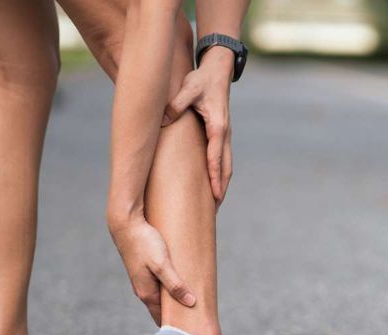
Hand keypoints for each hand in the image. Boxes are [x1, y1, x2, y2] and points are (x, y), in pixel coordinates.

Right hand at [108, 217, 195, 324]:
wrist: (126, 225)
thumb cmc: (144, 243)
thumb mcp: (162, 264)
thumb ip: (175, 284)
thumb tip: (190, 303)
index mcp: (147, 294)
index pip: (163, 319)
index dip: (177, 326)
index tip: (192, 331)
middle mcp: (144, 291)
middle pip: (164, 310)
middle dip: (179, 315)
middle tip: (198, 319)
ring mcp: (144, 281)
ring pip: (163, 297)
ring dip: (176, 301)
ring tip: (195, 304)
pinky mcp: (146, 271)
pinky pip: (162, 286)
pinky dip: (173, 289)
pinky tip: (184, 285)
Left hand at [163, 48, 234, 207]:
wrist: (218, 70)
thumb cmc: (202, 80)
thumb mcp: (187, 89)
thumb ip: (175, 104)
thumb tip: (162, 120)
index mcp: (218, 127)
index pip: (216, 158)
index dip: (215, 178)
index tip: (215, 196)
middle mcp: (224, 134)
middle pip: (226, 168)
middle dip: (221, 189)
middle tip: (215, 210)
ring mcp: (224, 136)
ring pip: (226, 166)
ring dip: (221, 184)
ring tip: (214, 204)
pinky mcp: (220, 135)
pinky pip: (221, 159)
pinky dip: (219, 174)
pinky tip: (211, 184)